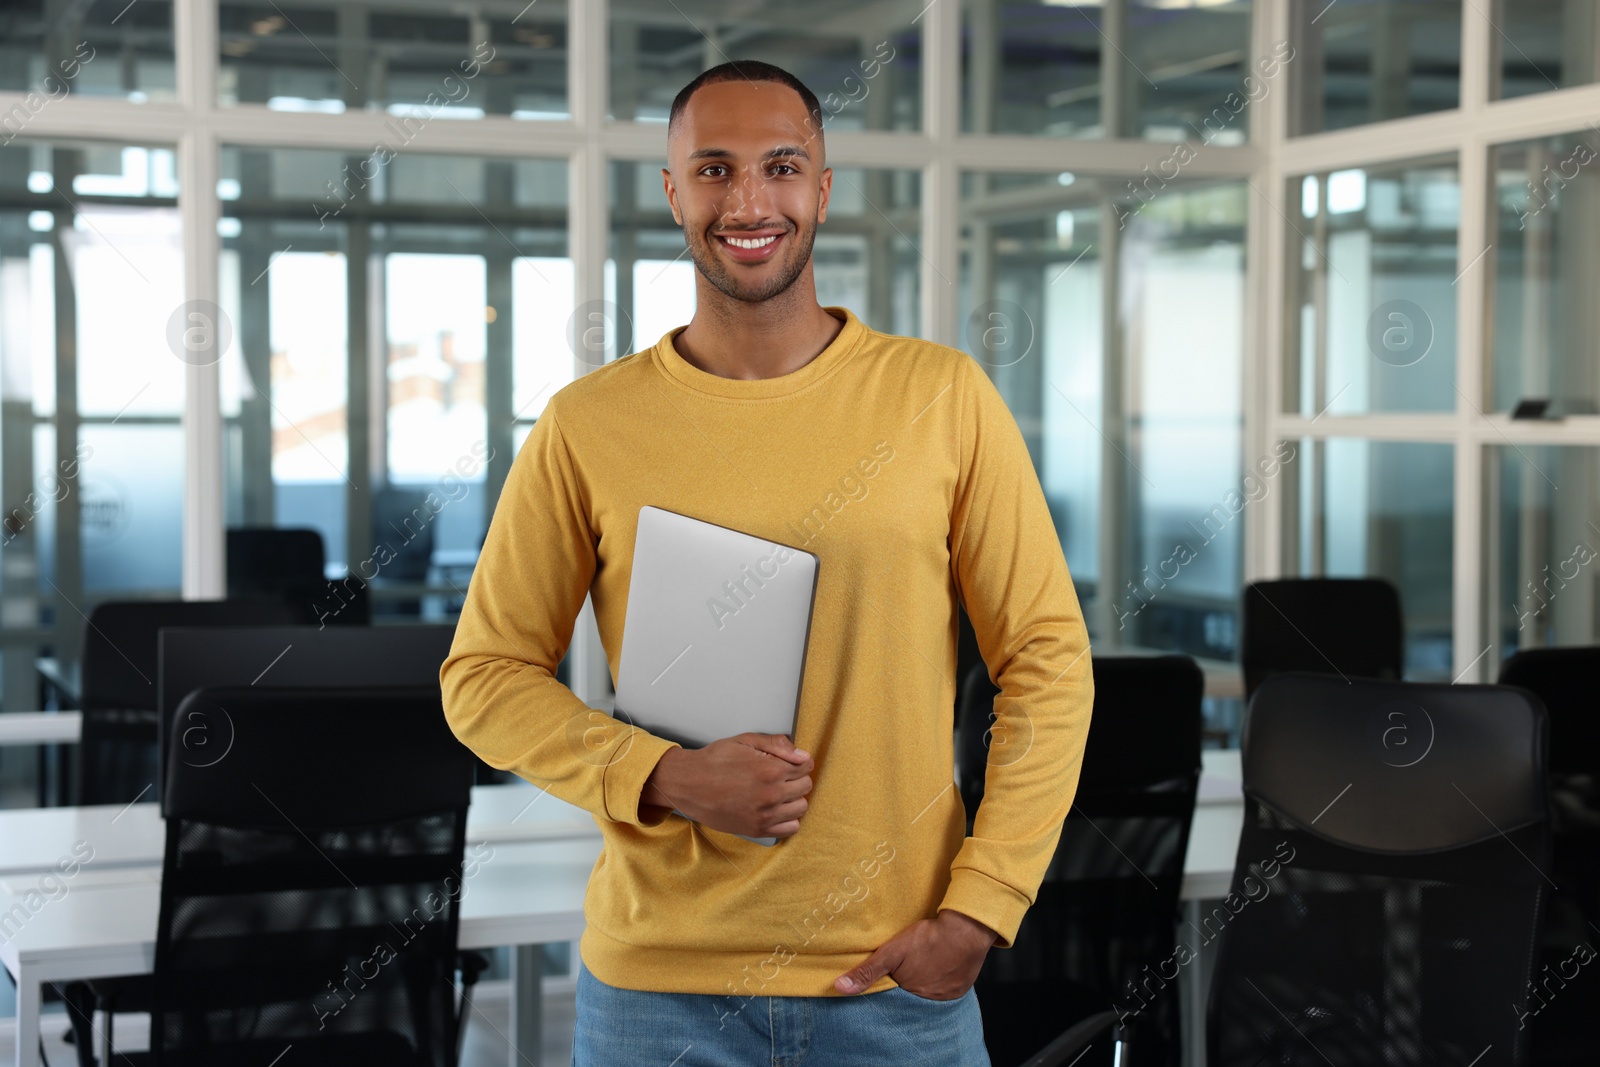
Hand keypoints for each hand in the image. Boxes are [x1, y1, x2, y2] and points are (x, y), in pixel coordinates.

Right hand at [641, 732, 813, 838]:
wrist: (689, 784)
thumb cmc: (715, 760)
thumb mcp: (745, 741)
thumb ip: (777, 745)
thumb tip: (802, 755)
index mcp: (771, 770)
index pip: (807, 767)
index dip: (799, 762)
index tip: (789, 763)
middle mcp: (771, 794)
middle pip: (806, 787)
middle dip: (796, 778)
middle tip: (781, 776)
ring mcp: (765, 815)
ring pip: (801, 808)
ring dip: (793, 799)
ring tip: (778, 792)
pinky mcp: (757, 829)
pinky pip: (790, 828)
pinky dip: (788, 819)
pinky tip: (776, 809)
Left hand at [834, 909, 997, 999]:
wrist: (967, 928)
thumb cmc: (928, 939)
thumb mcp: (891, 952)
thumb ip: (867, 971)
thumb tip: (840, 987)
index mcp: (911, 996)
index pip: (895, 998)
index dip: (890, 987)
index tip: (889, 977)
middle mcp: (931, 1002)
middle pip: (912, 996)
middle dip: (907, 986)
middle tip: (909, 969)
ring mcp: (948, 996)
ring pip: (930, 992)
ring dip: (925, 983)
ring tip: (922, 966)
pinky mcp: (962, 987)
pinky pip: (947, 988)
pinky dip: (941, 980)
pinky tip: (938, 966)